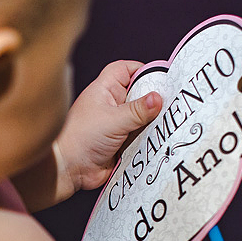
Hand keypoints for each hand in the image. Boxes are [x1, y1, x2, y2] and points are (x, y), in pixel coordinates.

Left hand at [55, 60, 162, 192]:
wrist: (70, 170)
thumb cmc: (81, 139)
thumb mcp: (114, 121)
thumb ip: (138, 110)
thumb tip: (158, 98)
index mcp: (104, 91)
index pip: (124, 70)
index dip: (141, 70)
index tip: (161, 77)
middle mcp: (110, 105)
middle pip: (137, 94)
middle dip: (153, 98)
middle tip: (171, 102)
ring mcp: (116, 124)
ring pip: (141, 117)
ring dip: (152, 121)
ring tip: (169, 122)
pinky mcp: (121, 142)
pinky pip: (140, 136)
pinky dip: (149, 137)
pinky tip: (160, 139)